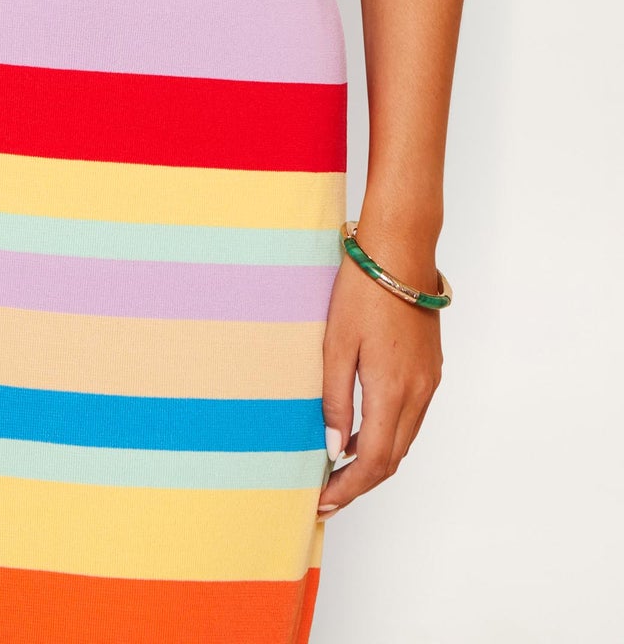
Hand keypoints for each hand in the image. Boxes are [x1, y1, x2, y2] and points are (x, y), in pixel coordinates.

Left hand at [316, 213, 444, 517]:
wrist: (399, 251)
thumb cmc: (362, 291)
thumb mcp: (336, 344)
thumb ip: (336, 400)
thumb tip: (334, 449)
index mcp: (393, 390)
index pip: (374, 461)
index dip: (349, 489)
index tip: (322, 501)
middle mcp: (418, 393)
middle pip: (393, 458)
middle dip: (360, 483)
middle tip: (326, 494)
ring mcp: (428, 381)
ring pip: (404, 439)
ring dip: (375, 460)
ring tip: (339, 470)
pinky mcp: (429, 369)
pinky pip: (410, 417)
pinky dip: (387, 435)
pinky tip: (362, 432)